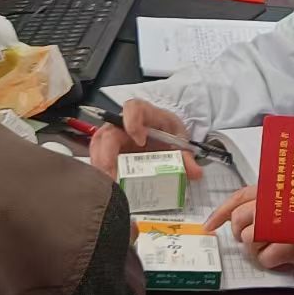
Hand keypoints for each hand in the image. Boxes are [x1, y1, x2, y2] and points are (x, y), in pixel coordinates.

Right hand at [87, 100, 203, 180]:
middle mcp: (124, 124)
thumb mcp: (179, 142)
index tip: (140, 140)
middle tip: (114, 175)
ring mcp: (114, 139)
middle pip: (108, 132)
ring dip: (101, 167)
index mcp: (145, 114)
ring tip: (110, 185)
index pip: (132, 108)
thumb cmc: (168, 134)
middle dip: (107, 154)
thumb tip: (195, 173)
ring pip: (98, 147)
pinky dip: (102, 174)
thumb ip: (186, 157)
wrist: (164, 140)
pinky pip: (99, 161)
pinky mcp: (108, 154)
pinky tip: (109, 187)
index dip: (132, 121)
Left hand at [205, 187, 293, 272]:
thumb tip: (239, 218)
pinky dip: (270, 260)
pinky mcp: (290, 244)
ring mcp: (283, 223)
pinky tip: (282, 256)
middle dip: (240, 233)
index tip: (210, 224)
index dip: (222, 211)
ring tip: (273, 246)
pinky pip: (263, 257)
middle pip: (240, 219)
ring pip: (249, 240)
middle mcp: (279, 202)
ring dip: (257, 248)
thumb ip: (270, 204)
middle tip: (249, 239)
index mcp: (277, 189)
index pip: (240, 196)